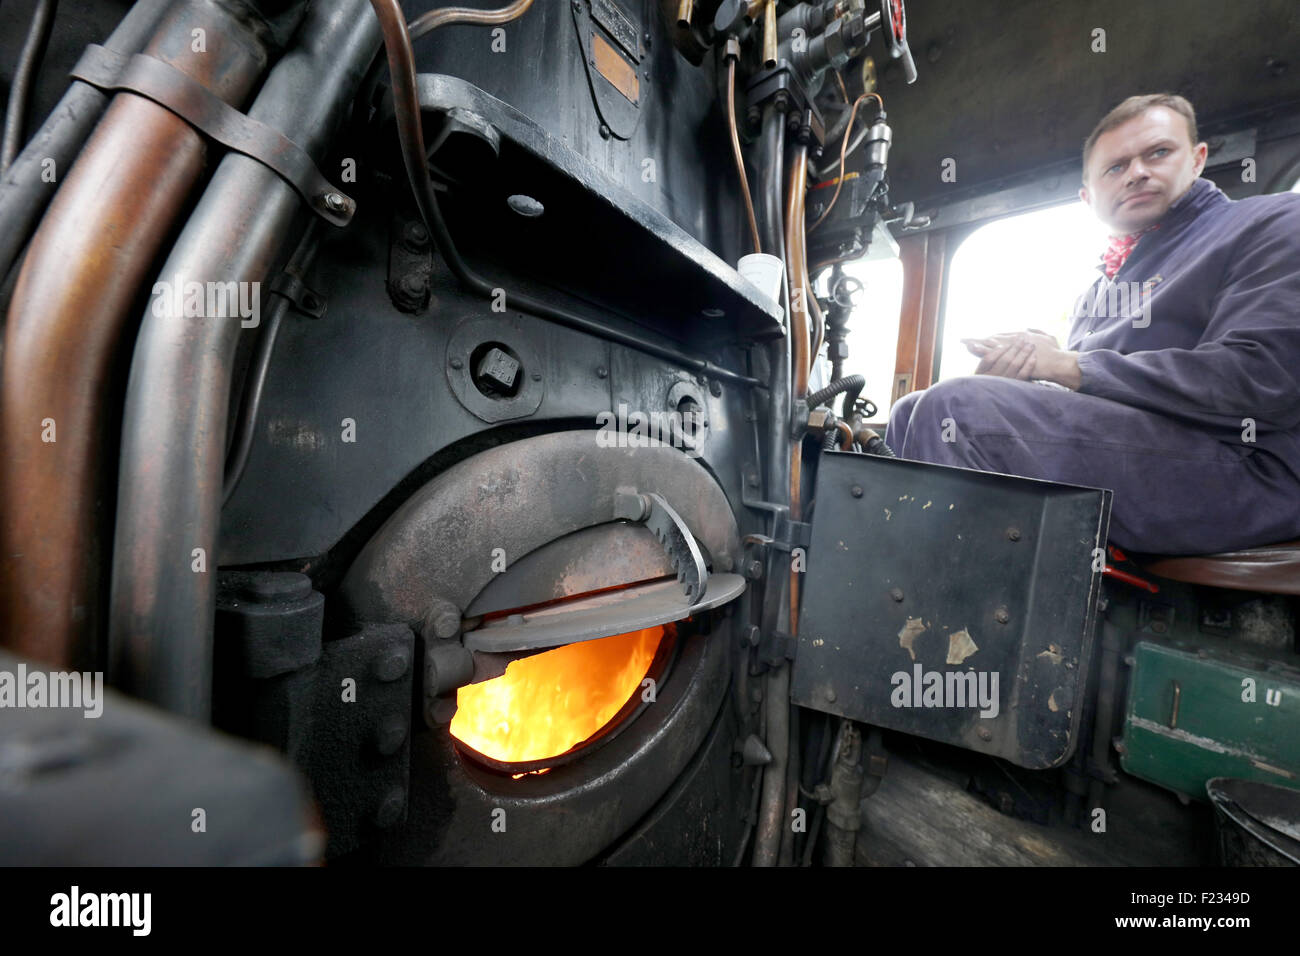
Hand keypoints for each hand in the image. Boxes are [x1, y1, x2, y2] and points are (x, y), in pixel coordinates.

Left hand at [961, 330, 1079, 388]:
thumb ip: (1038, 332)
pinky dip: (982, 350)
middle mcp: (1015, 339)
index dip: (991, 338)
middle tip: (965, 340)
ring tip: (965, 343)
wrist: (1058, 362)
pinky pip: (992, 353)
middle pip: (993, 339)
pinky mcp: (1009, 357)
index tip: (982, 338)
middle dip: (980, 340)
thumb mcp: (1049, 338)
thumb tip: (1028, 329)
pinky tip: (972, 348)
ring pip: (990, 344)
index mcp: (1022, 336)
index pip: (1003, 337)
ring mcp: (1012, 348)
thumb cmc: (1056, 352)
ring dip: (977, 344)